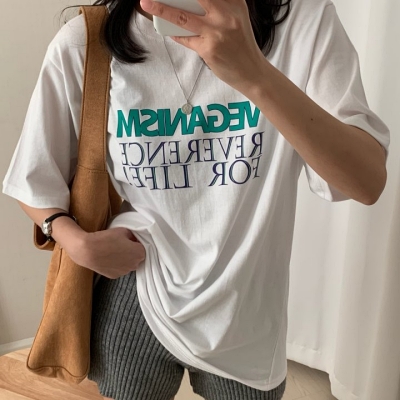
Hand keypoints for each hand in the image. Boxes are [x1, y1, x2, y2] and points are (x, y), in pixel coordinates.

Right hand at [68, 228, 145, 278]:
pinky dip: (116, 264)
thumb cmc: (107, 239)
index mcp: (139, 253)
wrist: (88, 251)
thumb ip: (132, 235)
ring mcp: (124, 272)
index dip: (136, 242)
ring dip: (124, 259)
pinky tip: (108, 257)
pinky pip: (119, 269)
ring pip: (128, 264)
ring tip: (113, 251)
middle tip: (121, 244)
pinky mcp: (114, 276)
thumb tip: (134, 239)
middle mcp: (134, 265)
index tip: (130, 239)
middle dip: (132, 251)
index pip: (144, 247)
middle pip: (137, 257)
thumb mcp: (123, 230)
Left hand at [139, 0, 267, 94]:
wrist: (252, 72)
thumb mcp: (237, 19)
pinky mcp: (209, 49)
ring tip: (146, 3)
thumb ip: (219, 8)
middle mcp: (226, 14)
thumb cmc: (242, 46)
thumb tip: (189, 3)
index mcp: (235, 3)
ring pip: (182, 16)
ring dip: (161, 9)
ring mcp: (217, 32)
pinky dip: (175, 34)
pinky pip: (185, 38)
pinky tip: (168, 31)